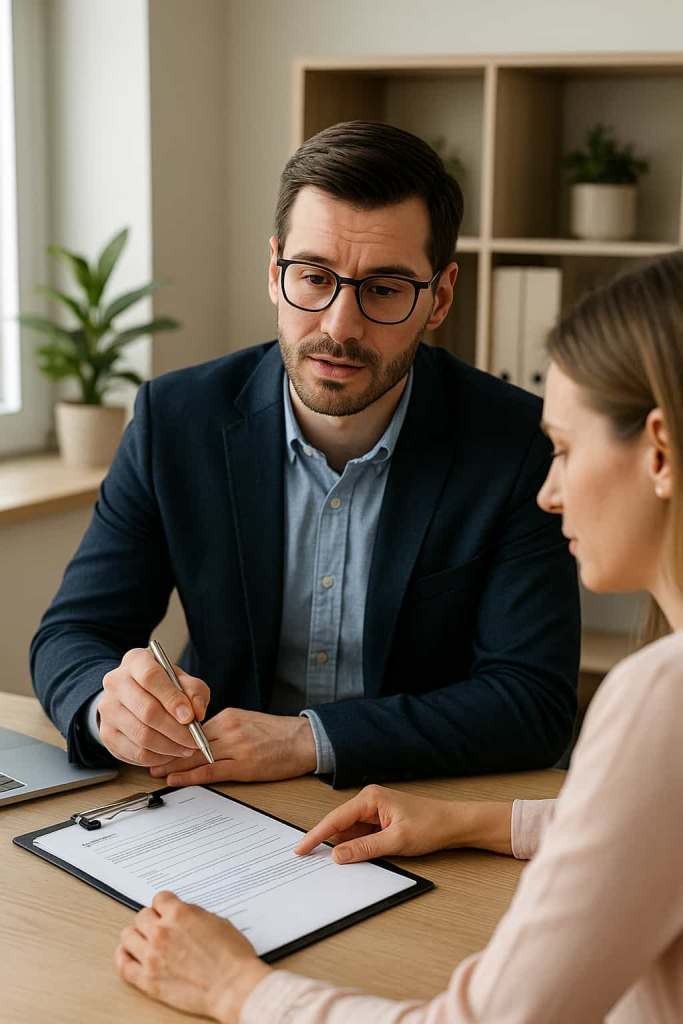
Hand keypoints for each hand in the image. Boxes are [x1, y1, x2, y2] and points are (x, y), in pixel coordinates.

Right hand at [98, 647, 210, 767]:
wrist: (132, 694)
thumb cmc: (162, 685)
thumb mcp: (182, 680)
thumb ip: (194, 691)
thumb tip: (197, 713)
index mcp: (135, 661)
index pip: (151, 677)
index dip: (172, 699)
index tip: (190, 717)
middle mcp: (115, 682)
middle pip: (147, 711)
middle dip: (176, 730)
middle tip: (195, 741)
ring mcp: (107, 709)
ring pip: (142, 735)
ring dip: (170, 747)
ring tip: (187, 748)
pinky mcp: (106, 733)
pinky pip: (135, 752)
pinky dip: (158, 757)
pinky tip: (170, 753)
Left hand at [115, 891, 270, 1023]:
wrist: (233, 987)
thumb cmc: (232, 957)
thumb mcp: (217, 921)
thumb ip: (193, 915)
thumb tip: (182, 915)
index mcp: (179, 914)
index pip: (159, 899)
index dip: (164, 905)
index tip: (165, 910)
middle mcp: (162, 932)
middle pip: (142, 916)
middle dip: (151, 919)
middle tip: (158, 926)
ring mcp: (152, 957)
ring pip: (128, 936)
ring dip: (137, 935)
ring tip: (144, 940)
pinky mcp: (148, 980)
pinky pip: (123, 965)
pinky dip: (123, 957)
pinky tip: (129, 954)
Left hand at [148, 709, 316, 784]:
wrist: (305, 740)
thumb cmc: (279, 733)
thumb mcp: (248, 722)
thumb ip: (225, 729)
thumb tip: (202, 739)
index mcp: (229, 716)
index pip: (193, 727)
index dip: (173, 737)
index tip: (157, 741)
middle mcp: (229, 728)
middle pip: (190, 740)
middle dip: (166, 750)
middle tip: (147, 757)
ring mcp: (236, 747)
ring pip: (196, 755)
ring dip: (173, 764)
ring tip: (155, 770)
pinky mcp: (244, 765)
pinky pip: (210, 770)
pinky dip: (189, 775)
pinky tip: (175, 778)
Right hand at [295, 784, 513, 862]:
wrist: (455, 824)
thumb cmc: (431, 825)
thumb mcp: (396, 841)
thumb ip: (364, 848)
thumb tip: (337, 855)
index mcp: (370, 798)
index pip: (335, 819)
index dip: (315, 835)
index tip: (300, 849)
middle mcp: (369, 801)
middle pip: (339, 825)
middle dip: (325, 842)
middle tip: (305, 859)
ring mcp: (375, 812)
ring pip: (349, 832)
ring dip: (340, 847)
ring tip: (322, 862)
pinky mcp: (380, 822)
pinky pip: (360, 836)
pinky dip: (353, 848)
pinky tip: (348, 859)